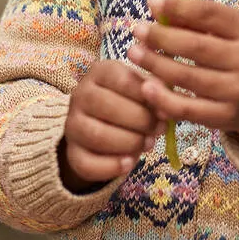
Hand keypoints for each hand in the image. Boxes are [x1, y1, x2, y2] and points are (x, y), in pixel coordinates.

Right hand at [61, 59, 163, 191]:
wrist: (105, 124)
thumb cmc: (132, 101)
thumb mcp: (144, 89)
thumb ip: (157, 92)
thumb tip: (166, 108)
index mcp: (100, 72)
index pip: (122, 80)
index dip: (146, 98)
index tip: (164, 112)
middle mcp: (80, 95)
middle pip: (106, 106)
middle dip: (140, 121)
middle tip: (158, 130)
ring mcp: (72, 124)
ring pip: (96, 135)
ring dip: (129, 142)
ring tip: (148, 144)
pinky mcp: (72, 153)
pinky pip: (87, 163)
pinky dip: (111, 167)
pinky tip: (129, 163)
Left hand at [128, 0, 238, 150]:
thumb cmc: (235, 54)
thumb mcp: (225, 31)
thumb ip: (193, 18)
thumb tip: (155, 3)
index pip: (210, 13)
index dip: (179, 6)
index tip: (152, 0)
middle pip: (196, 46)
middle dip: (161, 37)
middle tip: (137, 30)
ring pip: (188, 77)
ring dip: (155, 64)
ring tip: (134, 53)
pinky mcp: (226, 117)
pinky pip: (187, 109)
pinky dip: (163, 98)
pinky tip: (146, 86)